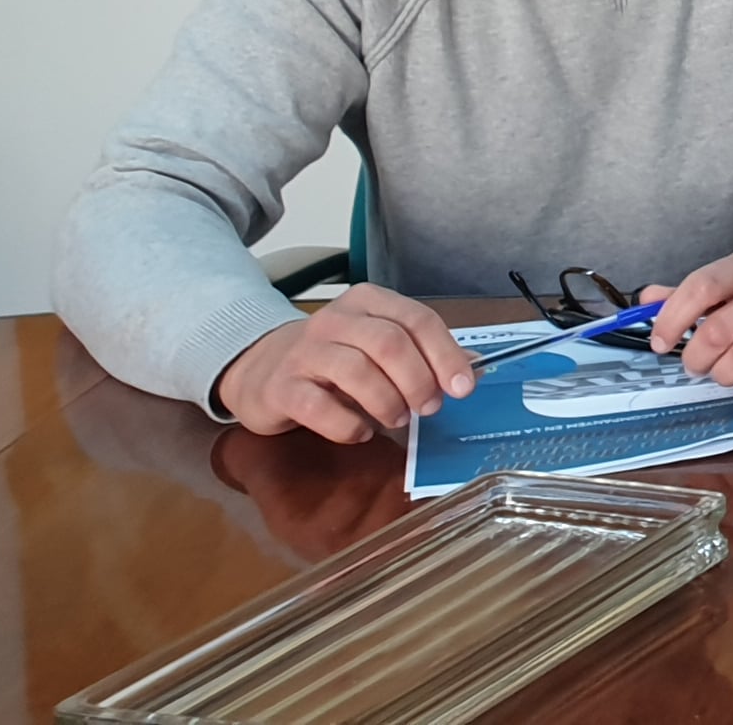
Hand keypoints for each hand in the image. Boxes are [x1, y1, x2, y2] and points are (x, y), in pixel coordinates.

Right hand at [213, 285, 474, 441]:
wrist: (262, 370)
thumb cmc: (334, 359)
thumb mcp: (379, 346)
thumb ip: (422, 354)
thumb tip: (470, 372)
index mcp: (368, 301)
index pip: (418, 320)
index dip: (446, 355)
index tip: (462, 388)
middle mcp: (335, 320)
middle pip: (390, 344)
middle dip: (418, 381)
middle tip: (428, 407)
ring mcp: (303, 352)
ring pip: (357, 371)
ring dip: (387, 403)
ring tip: (397, 418)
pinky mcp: (280, 387)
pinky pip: (320, 406)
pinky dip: (349, 425)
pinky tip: (361, 432)